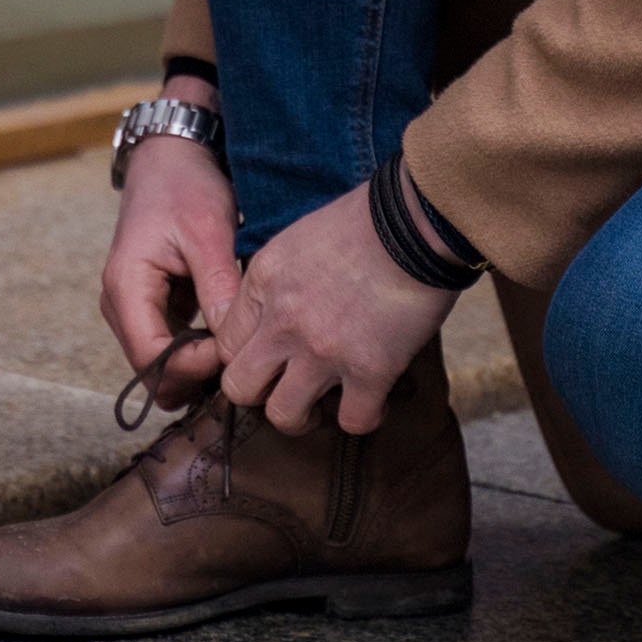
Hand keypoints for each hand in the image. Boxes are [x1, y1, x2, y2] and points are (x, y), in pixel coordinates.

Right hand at [99, 91, 241, 408]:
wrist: (171, 156)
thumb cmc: (186, 186)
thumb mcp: (208, 230)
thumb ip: (218, 286)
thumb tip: (233, 342)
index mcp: (126, 287)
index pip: (152, 358)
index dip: (194, 367)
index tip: (236, 351)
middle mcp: (120, 305)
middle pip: (152, 370)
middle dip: (196, 375)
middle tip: (243, 359)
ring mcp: (132, 307)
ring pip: (160, 364)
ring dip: (197, 367)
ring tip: (240, 350)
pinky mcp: (150, 305)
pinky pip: (169, 345)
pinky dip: (196, 351)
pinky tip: (229, 338)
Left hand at [217, 182, 459, 436]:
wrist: (415, 220)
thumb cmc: (365, 220)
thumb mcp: (299, 238)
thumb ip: (278, 280)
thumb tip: (275, 310)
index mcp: (264, 281)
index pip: (226, 343)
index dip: (246, 356)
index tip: (269, 358)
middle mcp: (283, 321)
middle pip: (240, 388)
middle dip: (261, 395)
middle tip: (287, 386)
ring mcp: (323, 350)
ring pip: (284, 416)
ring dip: (304, 415)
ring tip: (326, 401)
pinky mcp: (369, 370)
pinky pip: (352, 422)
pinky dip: (364, 416)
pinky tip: (373, 399)